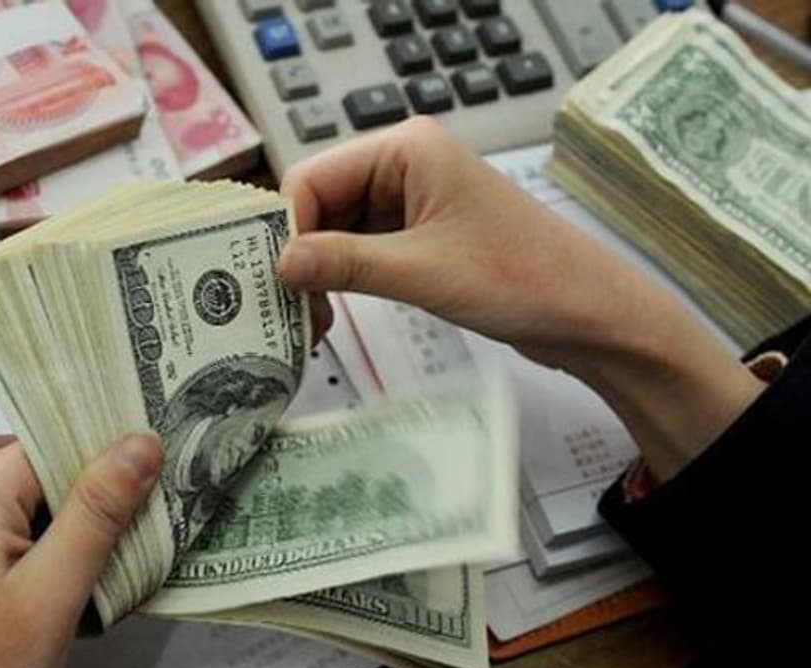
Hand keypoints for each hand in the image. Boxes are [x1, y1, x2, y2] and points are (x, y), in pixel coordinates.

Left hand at [0, 433, 163, 667]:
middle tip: (140, 526)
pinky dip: (48, 537)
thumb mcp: (52, 594)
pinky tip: (70, 577)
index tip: (164, 468)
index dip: (114, 451)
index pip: (63, 434)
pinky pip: (12, 515)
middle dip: (96, 489)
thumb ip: (98, 512)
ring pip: (34, 489)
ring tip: (104, 562)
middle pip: (48, 458)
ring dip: (75, 519)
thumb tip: (140, 442)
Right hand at [278, 117, 762, 478]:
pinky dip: (342, 279)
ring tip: (309, 322)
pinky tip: (330, 313)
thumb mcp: (422, 272)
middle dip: (301, 255)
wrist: (589, 315)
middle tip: (286, 311)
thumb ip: (345, 264)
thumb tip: (281, 264)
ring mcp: (412, 200)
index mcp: (407, 149)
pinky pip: (360, 249)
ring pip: (336, 230)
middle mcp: (404, 165)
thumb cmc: (523, 279)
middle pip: (320, 203)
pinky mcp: (419, 233)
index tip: (274, 281)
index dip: (288, 229)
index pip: (313, 177)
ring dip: (319, 272)